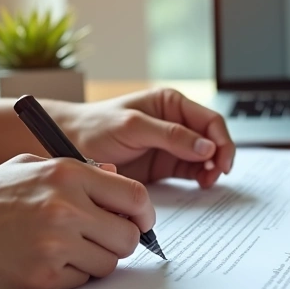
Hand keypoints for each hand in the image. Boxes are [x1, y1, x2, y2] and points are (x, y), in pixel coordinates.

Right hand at [0, 154, 151, 288]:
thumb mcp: (27, 168)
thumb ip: (77, 171)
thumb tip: (117, 179)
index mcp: (66, 174)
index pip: (135, 196)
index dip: (143, 214)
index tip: (140, 223)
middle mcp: (65, 206)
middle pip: (128, 236)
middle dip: (118, 242)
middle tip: (97, 242)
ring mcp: (55, 244)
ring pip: (109, 263)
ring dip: (93, 261)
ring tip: (58, 250)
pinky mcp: (44, 277)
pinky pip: (82, 281)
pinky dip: (69, 277)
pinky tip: (39, 262)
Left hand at [50, 88, 235, 188]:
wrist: (69, 145)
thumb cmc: (96, 127)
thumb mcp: (133, 127)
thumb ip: (171, 135)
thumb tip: (206, 146)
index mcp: (171, 104)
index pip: (209, 120)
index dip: (221, 140)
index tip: (220, 160)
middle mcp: (175, 123)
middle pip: (212, 139)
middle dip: (219, 156)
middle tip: (216, 174)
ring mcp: (171, 145)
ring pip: (205, 157)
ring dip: (211, 169)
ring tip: (206, 182)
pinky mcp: (165, 165)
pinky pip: (192, 171)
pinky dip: (200, 178)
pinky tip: (200, 184)